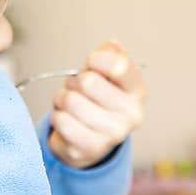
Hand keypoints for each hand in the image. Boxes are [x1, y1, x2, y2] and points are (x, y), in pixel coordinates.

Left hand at [49, 40, 146, 168]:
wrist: (89, 141)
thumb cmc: (97, 101)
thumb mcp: (107, 74)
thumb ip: (110, 55)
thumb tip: (111, 46)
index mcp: (137, 90)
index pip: (119, 65)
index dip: (97, 59)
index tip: (91, 62)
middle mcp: (131, 114)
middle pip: (88, 81)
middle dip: (75, 81)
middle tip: (78, 90)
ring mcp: (112, 134)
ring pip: (70, 100)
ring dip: (63, 99)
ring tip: (71, 106)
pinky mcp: (90, 149)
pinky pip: (61, 121)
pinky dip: (58, 117)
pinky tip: (69, 121)